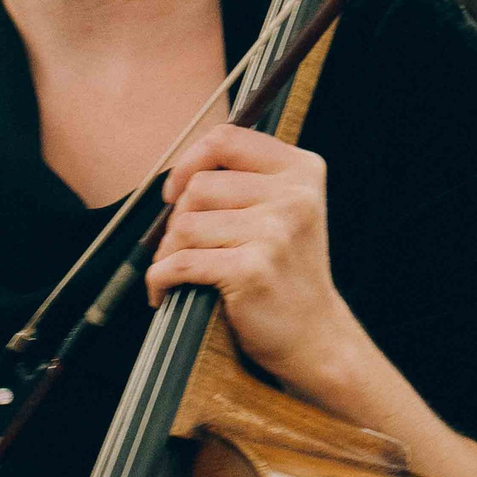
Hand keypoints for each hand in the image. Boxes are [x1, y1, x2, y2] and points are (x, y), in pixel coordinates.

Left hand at [146, 124, 361, 396]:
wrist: (316, 338)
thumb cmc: (287, 272)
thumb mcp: (284, 211)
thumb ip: (243, 180)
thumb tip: (176, 176)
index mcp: (301, 170)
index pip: (226, 139)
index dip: (189, 161)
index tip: (176, 191)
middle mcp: (294, 197)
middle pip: (199, 186)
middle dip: (179, 218)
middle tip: (185, 246)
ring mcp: (275, 234)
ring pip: (185, 225)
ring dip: (169, 251)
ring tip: (182, 269)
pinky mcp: (252, 270)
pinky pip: (180, 263)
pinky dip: (161, 279)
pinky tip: (165, 290)